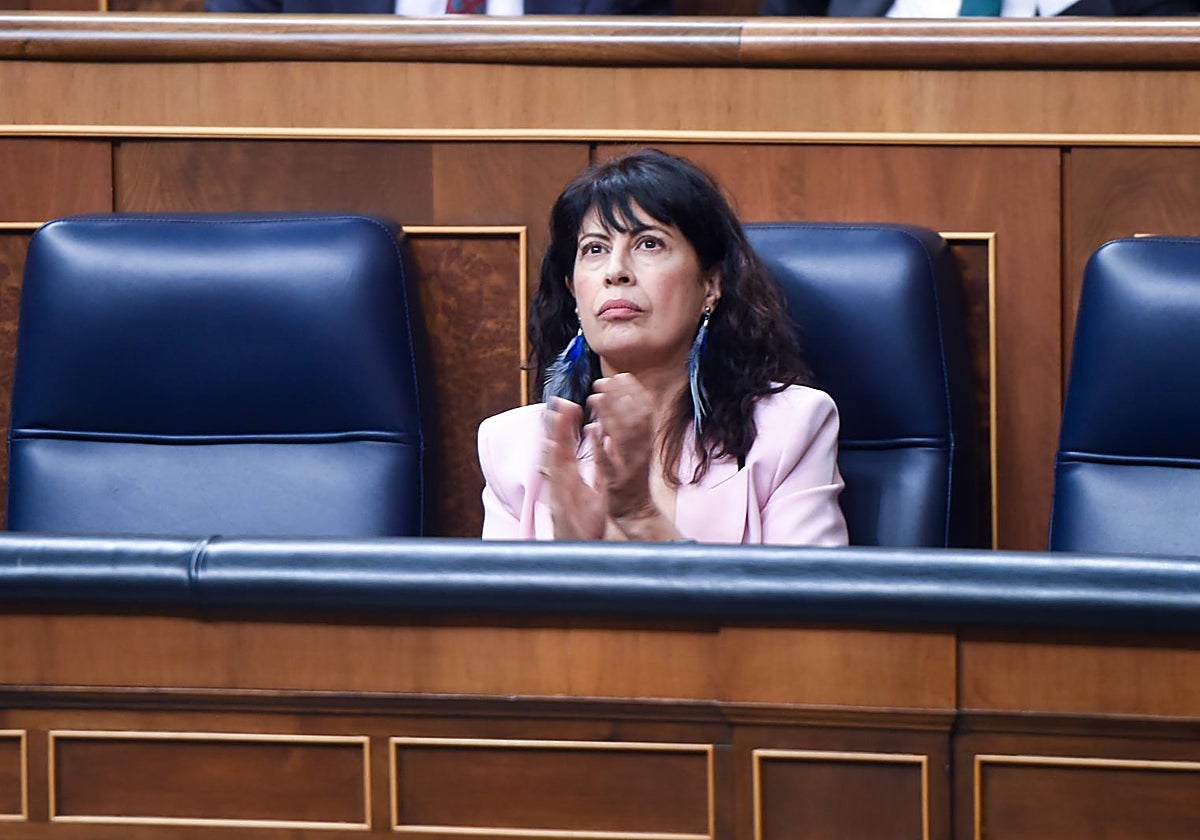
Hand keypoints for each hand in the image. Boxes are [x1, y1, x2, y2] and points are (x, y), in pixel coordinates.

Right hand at [541, 398, 605, 540]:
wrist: (580, 550)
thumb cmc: (586, 523)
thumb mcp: (596, 492)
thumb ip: (596, 470)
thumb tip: (598, 455)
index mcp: (571, 477)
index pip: (568, 446)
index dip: (567, 426)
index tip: (569, 405)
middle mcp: (562, 481)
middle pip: (557, 447)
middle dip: (558, 424)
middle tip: (559, 401)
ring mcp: (558, 490)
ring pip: (554, 459)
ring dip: (554, 437)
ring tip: (556, 416)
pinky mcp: (557, 502)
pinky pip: (557, 478)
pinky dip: (555, 462)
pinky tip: (556, 446)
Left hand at [587, 374, 659, 525]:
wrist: (635, 513)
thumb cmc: (631, 478)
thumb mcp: (635, 449)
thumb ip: (629, 428)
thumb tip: (620, 400)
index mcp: (646, 442)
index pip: (645, 411)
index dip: (634, 392)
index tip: (621, 375)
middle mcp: (641, 452)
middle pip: (635, 419)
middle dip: (620, 398)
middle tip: (603, 380)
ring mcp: (630, 467)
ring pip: (623, 438)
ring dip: (610, 416)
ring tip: (594, 398)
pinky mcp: (616, 482)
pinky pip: (609, 462)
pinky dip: (602, 445)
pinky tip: (592, 429)